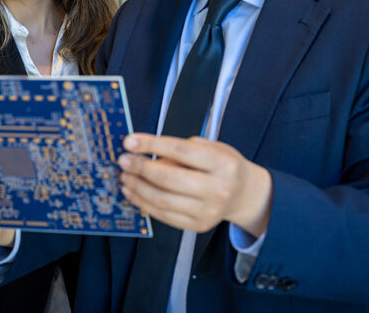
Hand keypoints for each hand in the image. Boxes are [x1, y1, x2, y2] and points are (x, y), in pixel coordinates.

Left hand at [118, 133, 271, 235]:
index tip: (130, 141)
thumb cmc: (223, 166)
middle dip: (140, 168)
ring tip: (125, 176)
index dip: (152, 145)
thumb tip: (145, 154)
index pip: (181, 151)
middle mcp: (217, 189)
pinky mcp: (198, 226)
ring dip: (137, 187)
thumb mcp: (211, 148)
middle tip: (124, 160)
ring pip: (162, 200)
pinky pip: (164, 216)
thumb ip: (181, 150)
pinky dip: (144, 203)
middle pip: (168, 178)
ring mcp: (208, 211)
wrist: (244, 194)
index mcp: (222, 163)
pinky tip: (133, 192)